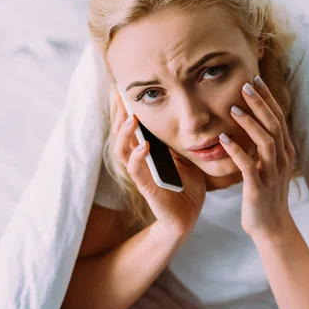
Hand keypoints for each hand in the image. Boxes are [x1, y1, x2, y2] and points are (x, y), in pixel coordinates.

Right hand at [112, 91, 206, 236]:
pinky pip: (136, 171)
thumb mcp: (186, 157)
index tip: (122, 90)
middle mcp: (138, 162)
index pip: (130, 128)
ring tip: (131, 118)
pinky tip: (144, 145)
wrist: (188, 219)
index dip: (125, 110)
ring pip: (122, 151)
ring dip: (124, 134)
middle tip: (121, 96)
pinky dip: (138, 157)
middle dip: (120, 116)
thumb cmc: (186, 188)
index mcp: (146, 153)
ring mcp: (140, 175)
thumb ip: (179, 140)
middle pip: (120, 135)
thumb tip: (185, 117)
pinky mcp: (147, 188)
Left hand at [218, 75, 295, 237]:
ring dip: (249, 123)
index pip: (278, 118)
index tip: (256, 80)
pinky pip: (248, 166)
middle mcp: (281, 159)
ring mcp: (271, 173)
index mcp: (284, 151)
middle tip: (246, 85)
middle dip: (260, 104)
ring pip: (265, 142)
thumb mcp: (268, 165)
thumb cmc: (265, 193)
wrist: (271, 225)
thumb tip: (255, 123)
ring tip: (233, 109)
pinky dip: (237, 150)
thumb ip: (264, 145)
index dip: (267, 99)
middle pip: (273, 125)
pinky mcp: (258, 187)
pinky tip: (224, 138)